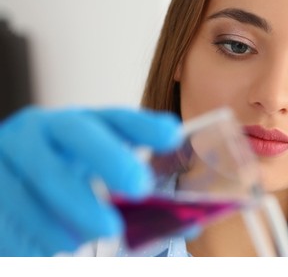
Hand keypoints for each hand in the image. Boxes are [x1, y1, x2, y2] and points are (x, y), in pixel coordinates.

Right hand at [0, 106, 181, 255]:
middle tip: (138, 189)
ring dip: (66, 213)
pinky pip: (6, 214)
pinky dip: (30, 238)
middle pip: (76, 136)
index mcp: (74, 125)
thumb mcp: (92, 177)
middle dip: (110, 160)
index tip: (173, 137)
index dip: (144, 126)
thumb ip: (135, 191)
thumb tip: (187, 226)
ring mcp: (6, 155)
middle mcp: (40, 131)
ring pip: (39, 177)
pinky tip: (49, 252)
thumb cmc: (58, 182)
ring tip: (87, 237)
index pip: (115, 118)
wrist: (3, 183)